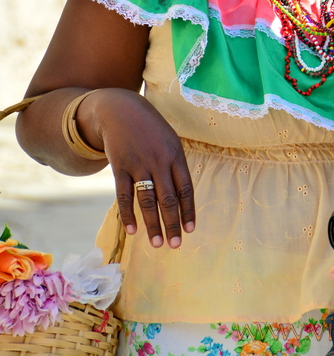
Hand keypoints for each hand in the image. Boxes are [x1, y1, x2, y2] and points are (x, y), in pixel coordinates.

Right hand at [79, 88, 194, 248]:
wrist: (122, 110)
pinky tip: (133, 230)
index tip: (190, 231)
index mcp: (176, 155)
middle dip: (172, 224)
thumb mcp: (170, 141)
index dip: (188, 211)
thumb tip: (181, 199)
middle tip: (175, 245)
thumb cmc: (151, 130)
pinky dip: (128, 214)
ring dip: (153, 224)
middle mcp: (159, 161)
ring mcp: (139, 164)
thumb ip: (175, 167)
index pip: (186, 189)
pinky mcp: (120, 167)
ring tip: (157, 244)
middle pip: (168, 198)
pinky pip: (124, 195)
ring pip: (147, 200)